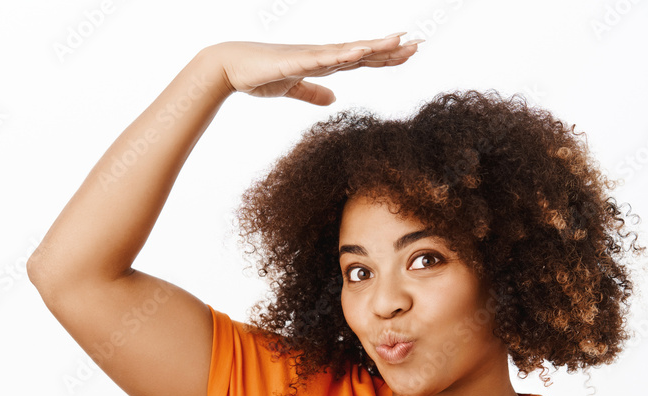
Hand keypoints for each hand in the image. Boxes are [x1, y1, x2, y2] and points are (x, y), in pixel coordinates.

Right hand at [205, 34, 422, 105]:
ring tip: (399, 42)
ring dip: (373, 47)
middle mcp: (320, 55)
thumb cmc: (258, 75)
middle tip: (418, 43)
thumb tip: (334, 101)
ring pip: (348, 51)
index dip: (384, 57)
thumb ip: (313, 93)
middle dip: (389, 50)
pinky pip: (322, 58)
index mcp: (321, 62)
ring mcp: (309, 56)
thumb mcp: (292, 88)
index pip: (360, 59)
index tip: (408, 52)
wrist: (229, 68)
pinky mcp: (295, 61)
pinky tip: (360, 51)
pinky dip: (342, 54)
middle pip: (361, 52)